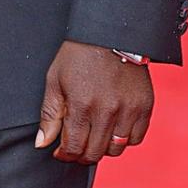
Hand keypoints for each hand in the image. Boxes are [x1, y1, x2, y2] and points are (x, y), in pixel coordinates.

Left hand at [35, 40, 153, 163]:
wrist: (110, 33)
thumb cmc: (78, 55)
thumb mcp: (55, 79)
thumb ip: (50, 114)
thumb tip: (43, 143)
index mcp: (81, 104)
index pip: (73, 147)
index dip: (65, 154)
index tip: (60, 152)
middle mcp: (107, 110)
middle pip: (94, 153)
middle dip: (81, 154)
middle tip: (76, 145)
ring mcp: (128, 110)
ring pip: (116, 150)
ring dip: (102, 148)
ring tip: (94, 135)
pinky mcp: (144, 106)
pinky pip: (136, 139)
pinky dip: (124, 139)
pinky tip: (113, 128)